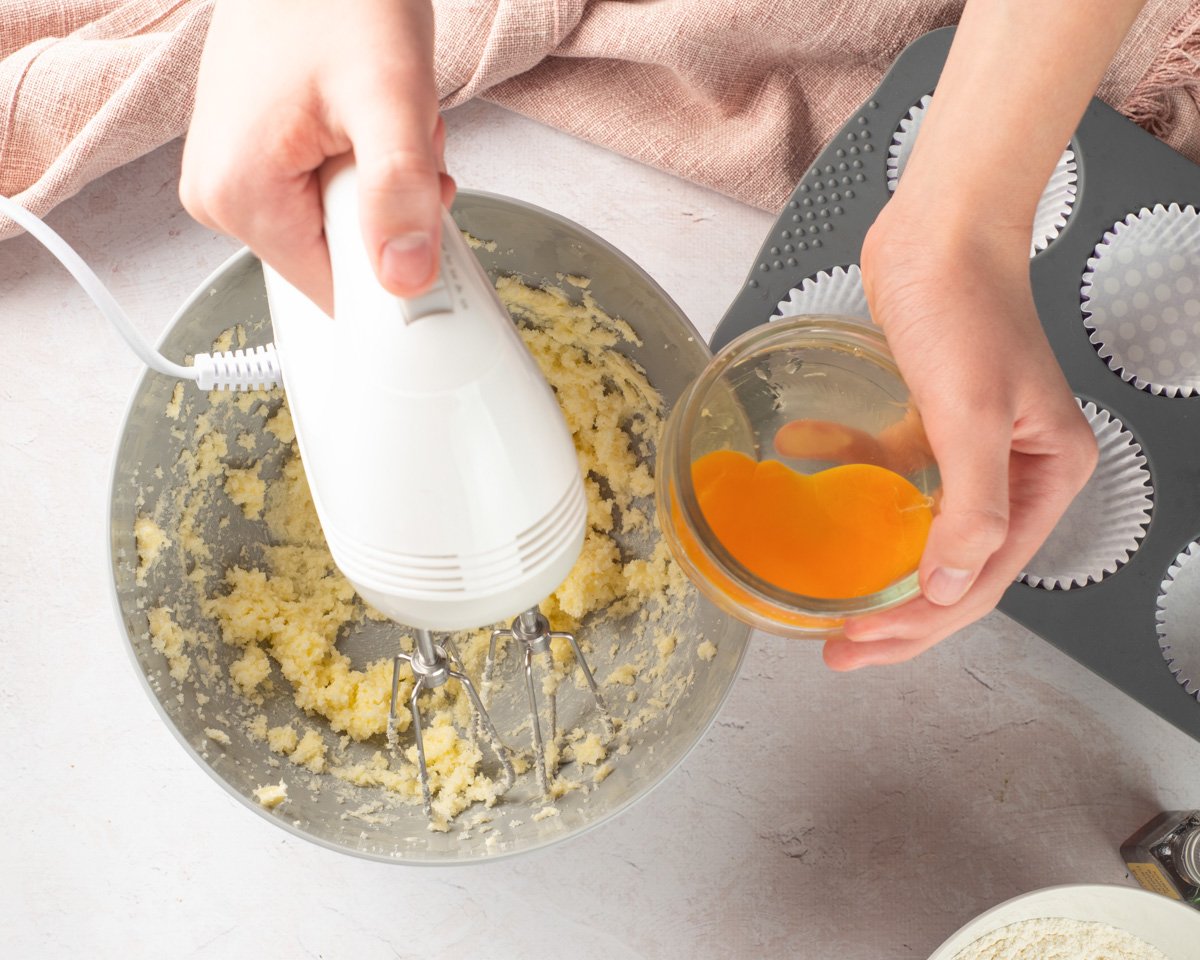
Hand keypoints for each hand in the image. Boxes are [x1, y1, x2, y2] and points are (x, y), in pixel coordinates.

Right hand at [180, 0, 454, 312]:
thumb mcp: (389, 97)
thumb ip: (399, 193)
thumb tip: (406, 278)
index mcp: (238, 195)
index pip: (335, 295)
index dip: (394, 267)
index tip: (422, 218)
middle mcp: (222, 195)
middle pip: (341, 261)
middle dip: (391, 215)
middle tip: (400, 143)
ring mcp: (236, 178)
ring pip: (342, 229)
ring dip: (384, 187)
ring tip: (379, 120)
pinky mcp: (256, 161)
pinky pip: (331, 199)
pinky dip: (366, 169)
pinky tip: (365, 121)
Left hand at [822, 200, 1097, 669]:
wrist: (939, 228)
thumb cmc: (964, 307)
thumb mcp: (973, 415)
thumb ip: (971, 509)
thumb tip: (950, 590)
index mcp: (1045, 478)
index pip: (982, 579)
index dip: (920, 622)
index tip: (860, 642)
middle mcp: (1016, 472)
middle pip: (953, 568)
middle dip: (897, 613)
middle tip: (839, 647)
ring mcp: (972, 449)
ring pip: (920, 530)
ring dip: (874, 560)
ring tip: (825, 598)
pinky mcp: (930, 422)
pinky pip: (890, 472)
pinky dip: (849, 472)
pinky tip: (803, 451)